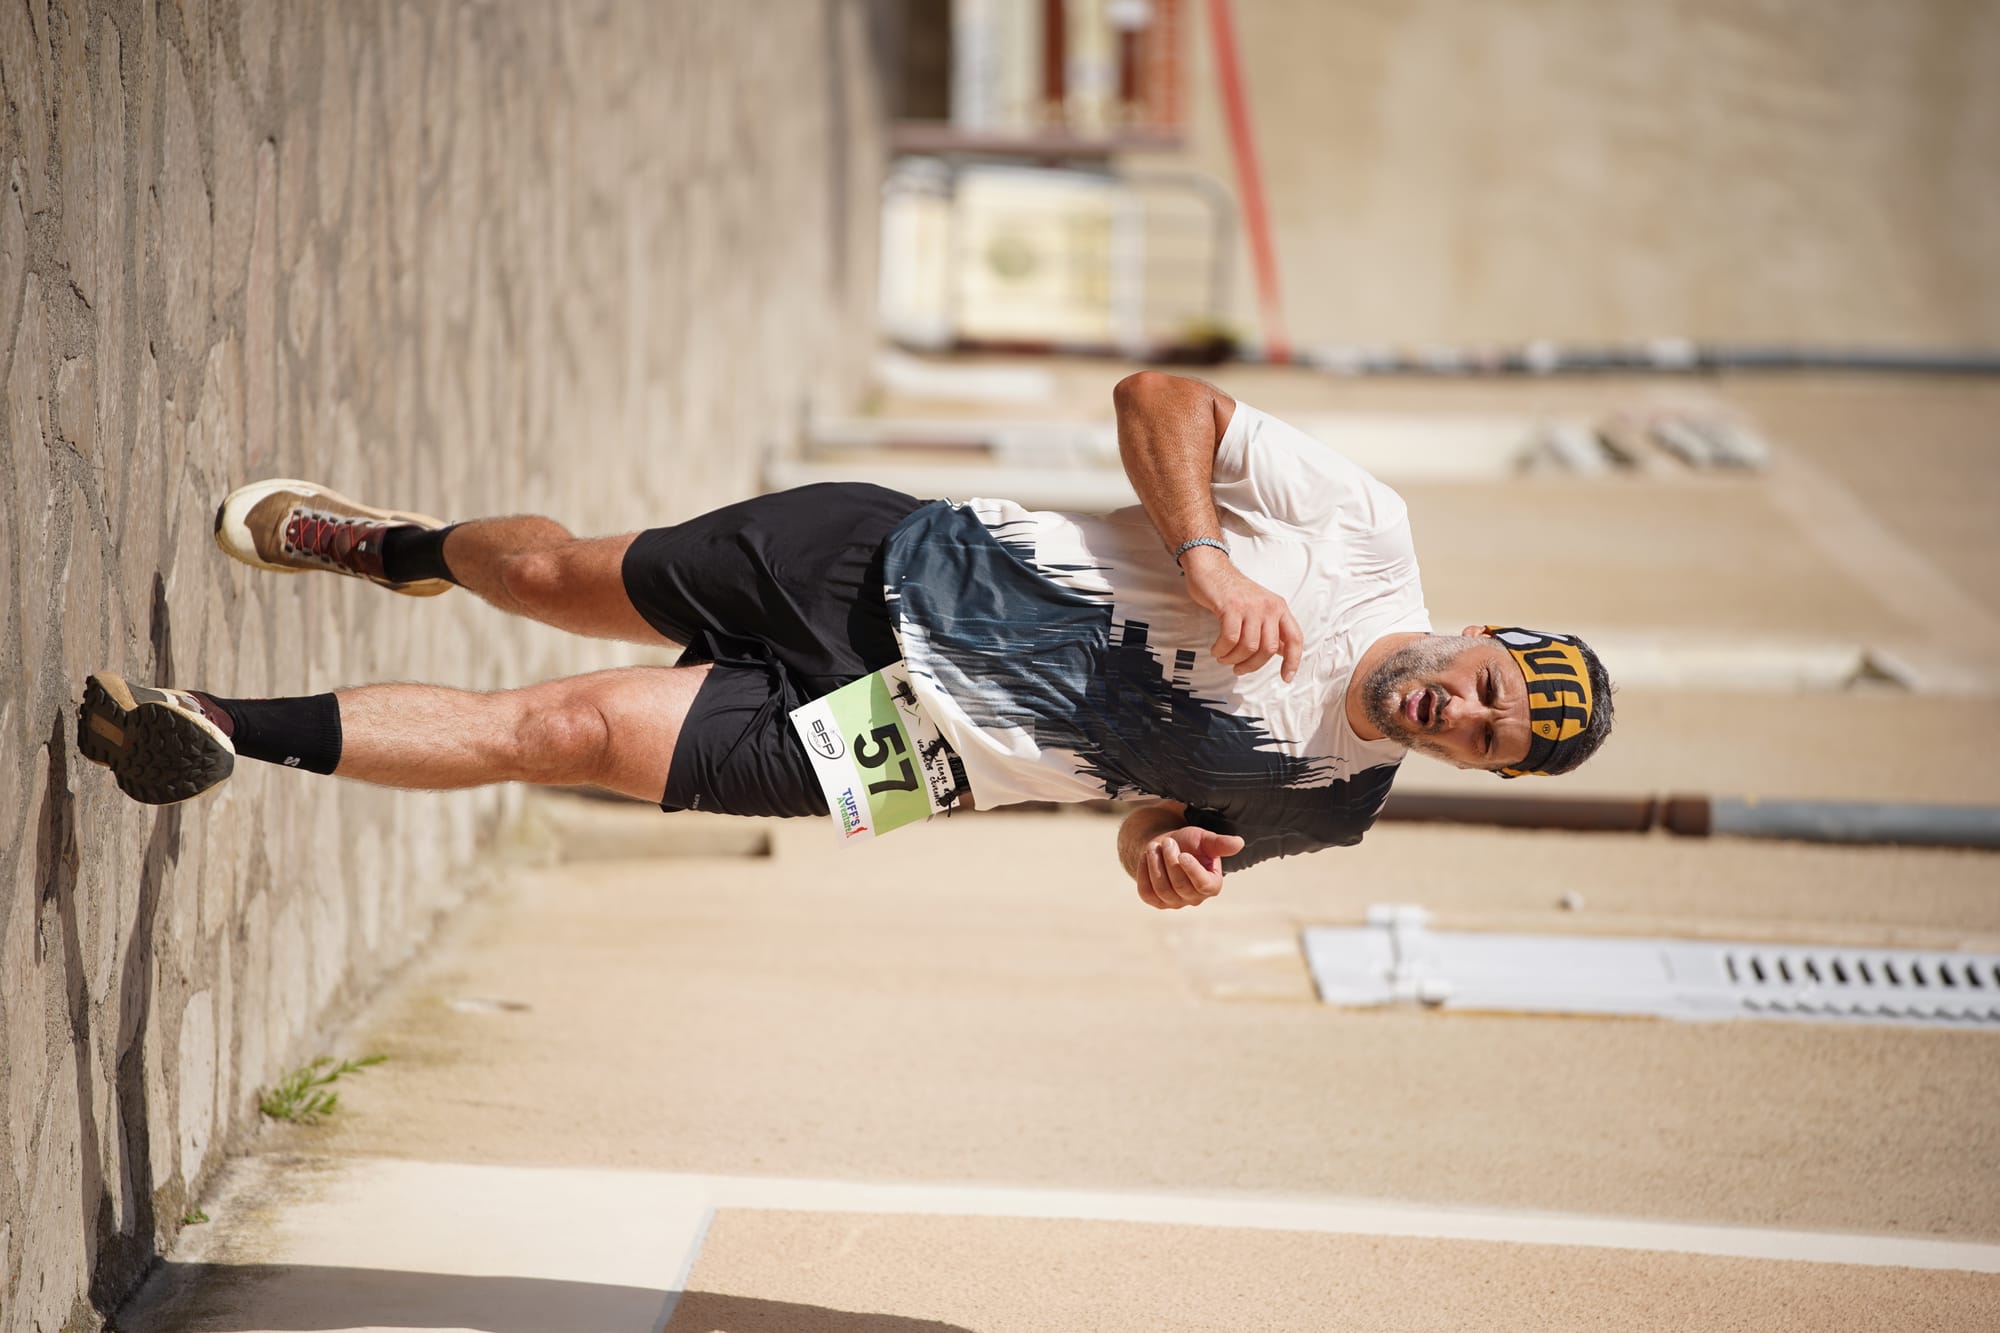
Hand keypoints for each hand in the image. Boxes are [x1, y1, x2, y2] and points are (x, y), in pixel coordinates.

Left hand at [1135, 824, 1246, 909]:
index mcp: (1212, 885)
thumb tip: (1239, 843)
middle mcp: (1195, 898)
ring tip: (1154, 846)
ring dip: (1155, 865)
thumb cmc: (1190, 844)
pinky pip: (1147, 892)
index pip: (1203, 885)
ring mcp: (1175, 903)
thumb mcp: (1205, 840)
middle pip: (1180, 886)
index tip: (1182, 855)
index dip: (1192, 871)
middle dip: (1170, 861)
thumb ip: (1220, 843)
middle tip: (1168, 841)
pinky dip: (1144, 872)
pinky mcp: (1157, 902)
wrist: (1168, 847)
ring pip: (1162, 889)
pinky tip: (1147, 857)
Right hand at [1180, 548, 1303, 681]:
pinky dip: (1222, 650)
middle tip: (1239, 668)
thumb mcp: (1260, 608)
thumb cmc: (1233, 591)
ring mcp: (1251, 606)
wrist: (1212, 568)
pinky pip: (1230, 639)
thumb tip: (1283, 652)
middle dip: (1252, 665)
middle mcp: (1269, 607)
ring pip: (1249, 647)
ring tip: (1224, 658)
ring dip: (1233, 658)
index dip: (1293, 661)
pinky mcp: (1231, 607)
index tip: (1286, 677)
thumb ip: (1272, 628)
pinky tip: (1217, 649)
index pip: (1295, 639)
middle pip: (1268, 649)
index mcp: (1279, 608)